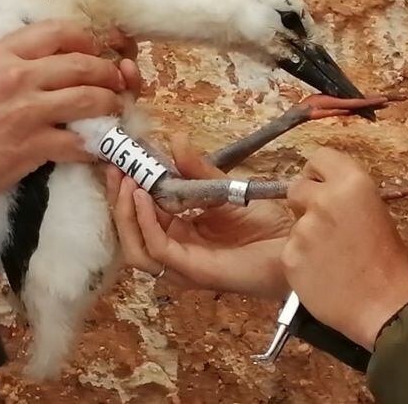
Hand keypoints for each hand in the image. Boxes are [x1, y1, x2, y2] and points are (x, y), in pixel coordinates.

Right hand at [0, 21, 138, 211]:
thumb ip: (13, 64)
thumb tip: (50, 61)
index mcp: (2, 54)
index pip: (59, 31)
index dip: (87, 39)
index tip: (95, 50)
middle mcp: (18, 77)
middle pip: (83, 65)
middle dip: (108, 73)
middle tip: (116, 81)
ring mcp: (28, 112)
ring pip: (90, 99)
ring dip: (111, 104)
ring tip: (114, 109)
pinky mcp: (34, 146)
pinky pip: (81, 142)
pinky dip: (96, 145)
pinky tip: (100, 146)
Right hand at [105, 134, 291, 298]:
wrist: (294, 244)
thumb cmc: (266, 224)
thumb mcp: (224, 189)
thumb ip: (196, 170)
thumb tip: (174, 139)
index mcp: (180, 234)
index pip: (141, 215)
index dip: (127, 189)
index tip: (120, 160)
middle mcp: (176, 252)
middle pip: (131, 233)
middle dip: (119, 201)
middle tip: (113, 169)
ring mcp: (182, 264)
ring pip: (136, 247)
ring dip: (126, 214)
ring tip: (126, 183)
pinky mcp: (192, 269)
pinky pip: (158, 249)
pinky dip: (145, 223)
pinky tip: (144, 197)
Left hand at [285, 148, 407, 350]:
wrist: (386, 307)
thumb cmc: (388, 263)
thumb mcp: (376, 213)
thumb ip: (347, 197)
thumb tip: (325, 190)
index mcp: (352, 183)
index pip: (320, 157)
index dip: (319, 174)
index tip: (323, 187)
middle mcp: (325, 200)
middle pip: (296, 187)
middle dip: (305, 203)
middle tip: (324, 225)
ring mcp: (304, 229)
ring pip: (293, 223)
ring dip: (305, 236)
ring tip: (330, 258)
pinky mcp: (290, 256)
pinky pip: (290, 251)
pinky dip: (301, 260)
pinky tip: (322, 273)